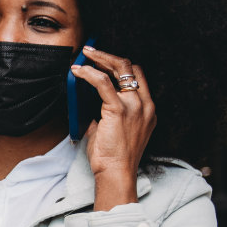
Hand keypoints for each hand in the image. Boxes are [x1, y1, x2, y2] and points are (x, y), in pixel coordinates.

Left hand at [71, 47, 155, 210]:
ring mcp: (134, 106)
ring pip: (120, 69)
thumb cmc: (113, 157)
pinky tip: (79, 71)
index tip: (103, 61)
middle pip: (131, 67)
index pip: (138, 76)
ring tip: (85, 54)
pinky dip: (90, 73)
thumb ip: (108, 113)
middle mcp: (144, 105)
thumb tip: (91, 100)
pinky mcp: (119, 110)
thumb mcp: (115, 130)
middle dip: (110, 56)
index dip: (120, 65)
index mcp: (147, 109)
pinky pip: (103, 83)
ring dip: (100, 58)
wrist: (116, 173)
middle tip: (92, 52)